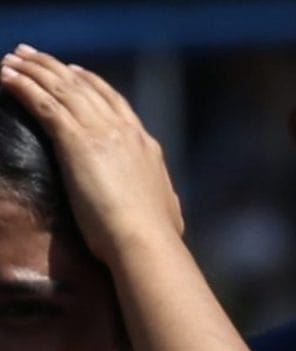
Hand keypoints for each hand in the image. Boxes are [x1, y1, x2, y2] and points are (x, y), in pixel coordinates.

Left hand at [0, 44, 183, 262]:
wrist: (146, 239)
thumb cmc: (155, 236)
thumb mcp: (167, 208)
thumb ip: (162, 196)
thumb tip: (167, 201)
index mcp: (145, 145)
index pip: (114, 102)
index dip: (91, 83)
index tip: (73, 71)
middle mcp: (125, 131)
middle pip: (84, 88)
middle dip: (55, 68)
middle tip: (32, 55)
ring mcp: (102, 133)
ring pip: (63, 89)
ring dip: (33, 70)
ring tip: (13, 58)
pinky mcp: (77, 142)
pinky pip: (45, 104)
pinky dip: (23, 86)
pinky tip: (6, 77)